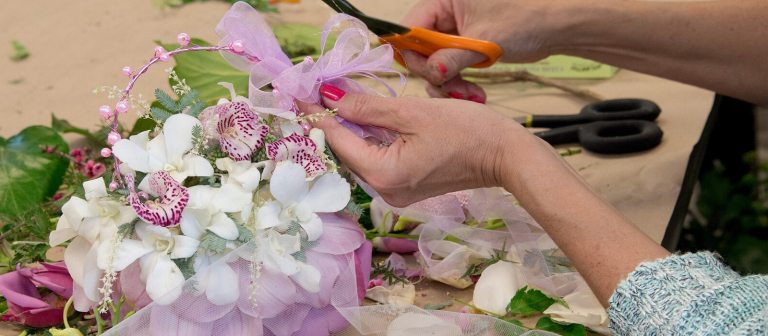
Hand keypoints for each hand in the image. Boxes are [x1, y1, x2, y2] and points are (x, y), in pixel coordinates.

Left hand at [298, 84, 529, 206]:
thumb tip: (330, 98)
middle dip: (332, 120)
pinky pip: (378, 160)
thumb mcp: (413, 113)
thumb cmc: (467, 132)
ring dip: (350, 127)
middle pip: (347, 151)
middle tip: (318, 90)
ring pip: (362, 155)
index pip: (338, 141)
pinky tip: (364, 117)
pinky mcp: (407, 187)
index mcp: (384, 175)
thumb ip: (368, 107)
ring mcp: (396, 192)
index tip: (300, 93)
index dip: (317, 115)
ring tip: (337, 98)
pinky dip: (370, 138)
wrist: (505, 157)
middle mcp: (384, 191)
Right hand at [400, 0, 559, 99]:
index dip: (414, 53)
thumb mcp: (482, 40)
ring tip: (470, 95)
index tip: (428, 73)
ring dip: (450, 84)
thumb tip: (429, 74)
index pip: (411, 27)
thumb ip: (451, 57)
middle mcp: (446, 12)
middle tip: (454, 90)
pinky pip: (450, 67)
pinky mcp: (465, 46)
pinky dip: (459, 83)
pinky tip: (475, 94)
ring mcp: (455, 31)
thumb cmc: (525, 20)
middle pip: (421, 49)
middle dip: (437, 74)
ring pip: (435, 62)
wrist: (556, 28)